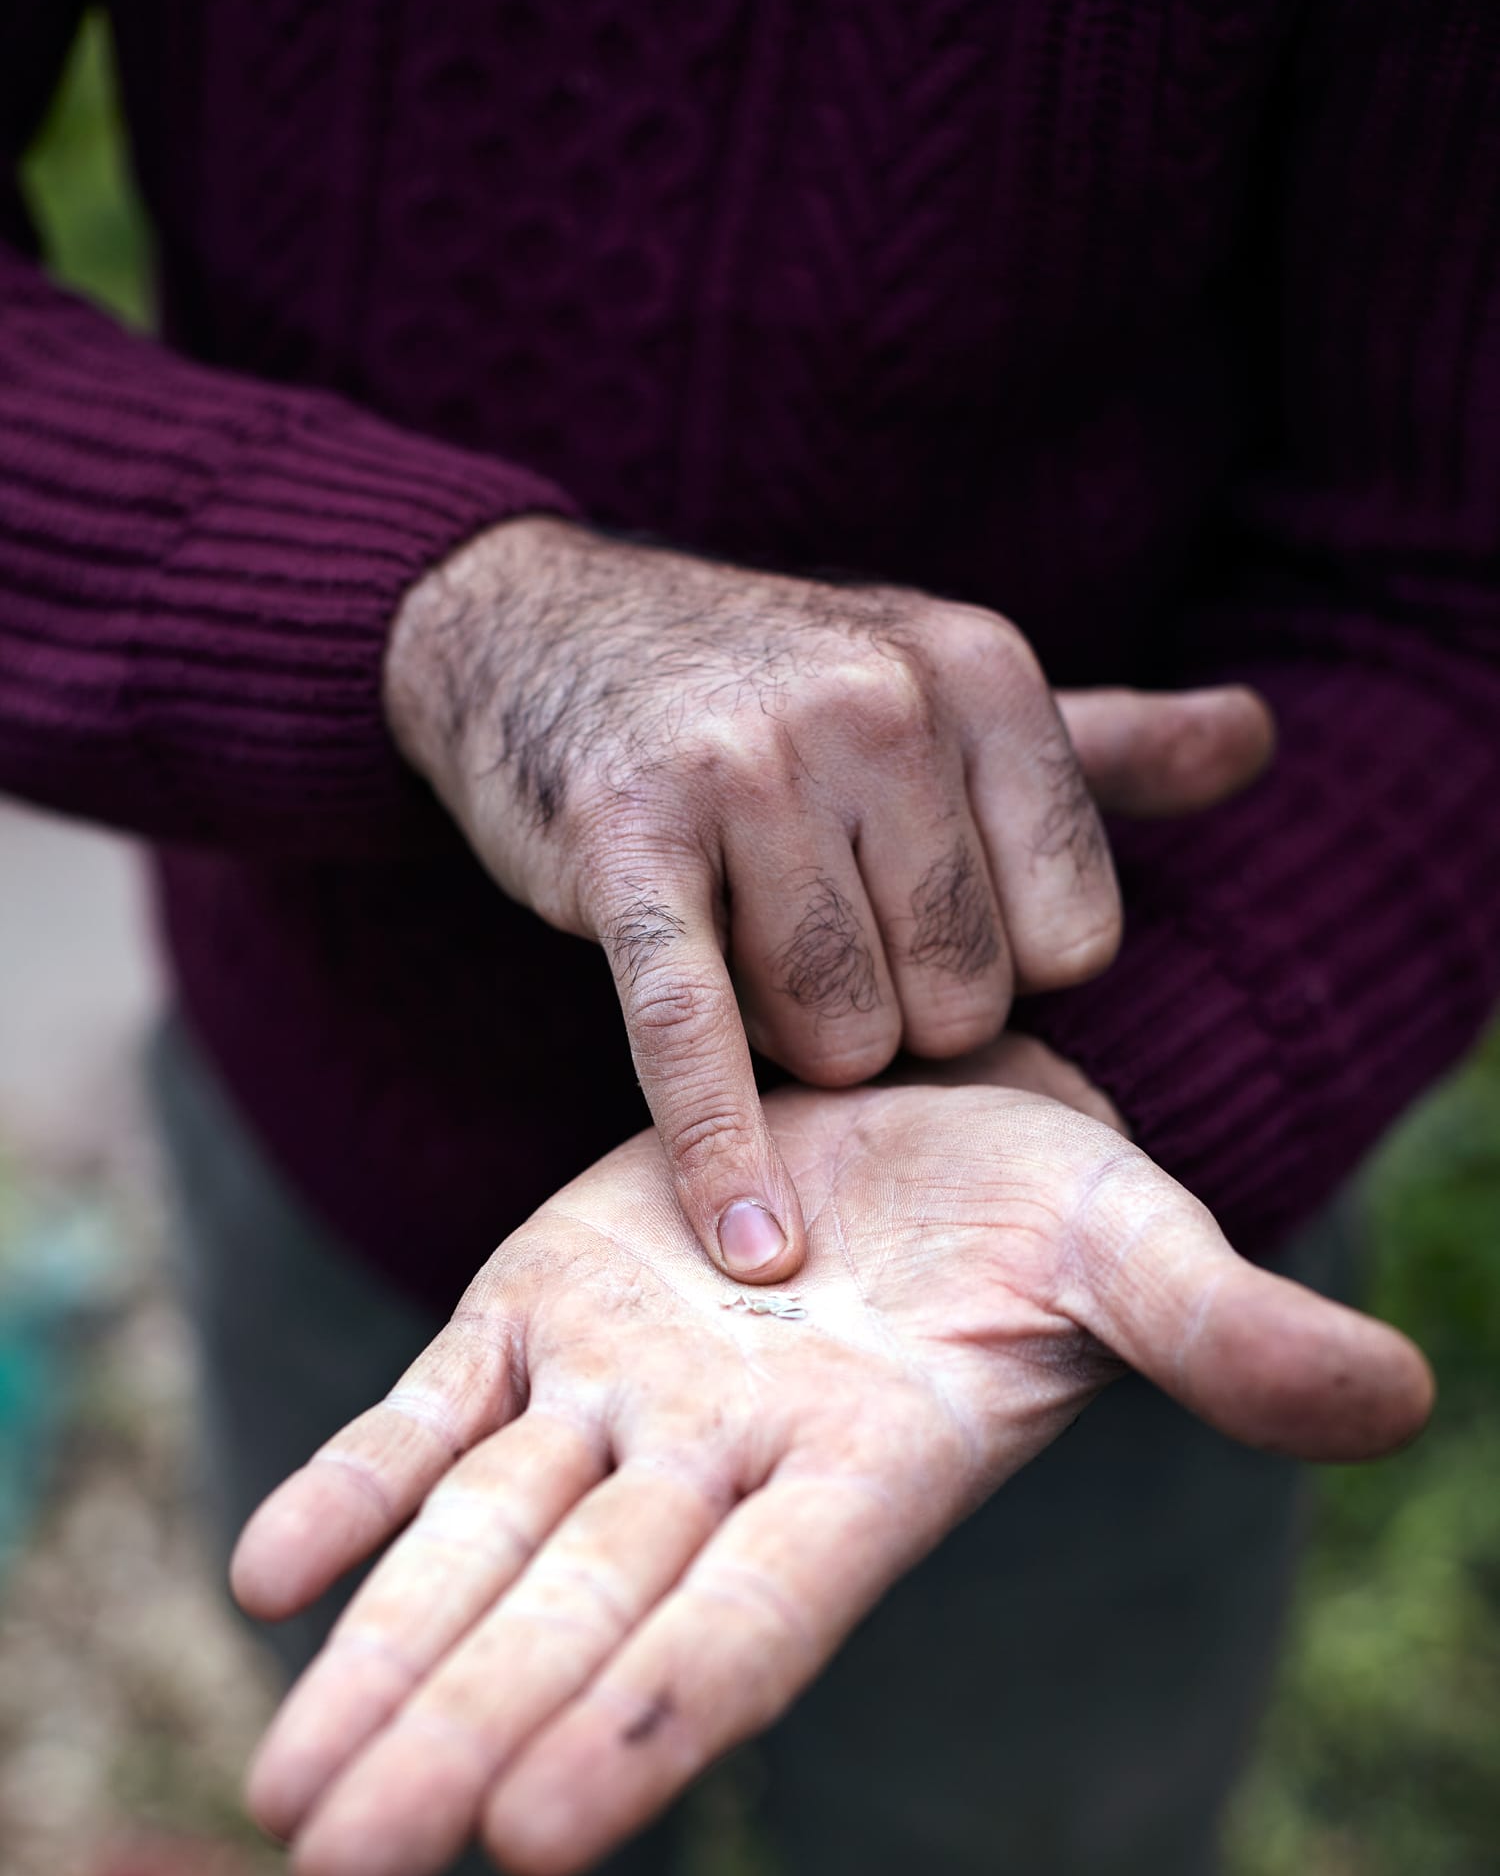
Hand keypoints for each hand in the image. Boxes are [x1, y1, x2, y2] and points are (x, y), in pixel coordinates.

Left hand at [233, 1039, 1429, 1875]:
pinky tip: (261, 1572)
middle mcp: (721, 1460)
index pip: (756, 1620)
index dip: (655, 1718)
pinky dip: (351, 1481)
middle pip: (577, 1620)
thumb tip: (1393, 1398)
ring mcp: (616, 1388)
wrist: (914, 1112)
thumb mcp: (1128, 1239)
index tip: (538, 1836)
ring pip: (478, 1542)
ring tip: (288, 1811)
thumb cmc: (1042, 1203)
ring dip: (379, 1663)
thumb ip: (1218, 1326)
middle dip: (461, 1741)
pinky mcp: (536, 1303)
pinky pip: (428, 1407)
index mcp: (865, 1470)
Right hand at [384, 516, 1272, 1280]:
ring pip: (843, 1033)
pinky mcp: (623, 838)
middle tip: (821, 956)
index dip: (1002, 980)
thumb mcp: (943, 688)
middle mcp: (880, 704)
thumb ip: (1100, 747)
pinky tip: (751, 1246)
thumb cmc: (769, 691)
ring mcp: (746, 767)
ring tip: (749, 964)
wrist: (538, 628)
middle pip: (960, 1001)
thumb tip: (1257, 739)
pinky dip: (719, 1148)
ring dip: (799, 1048)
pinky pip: (694, 1025)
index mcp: (983, 672)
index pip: (1075, 940)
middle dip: (898, 1024)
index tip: (923, 942)